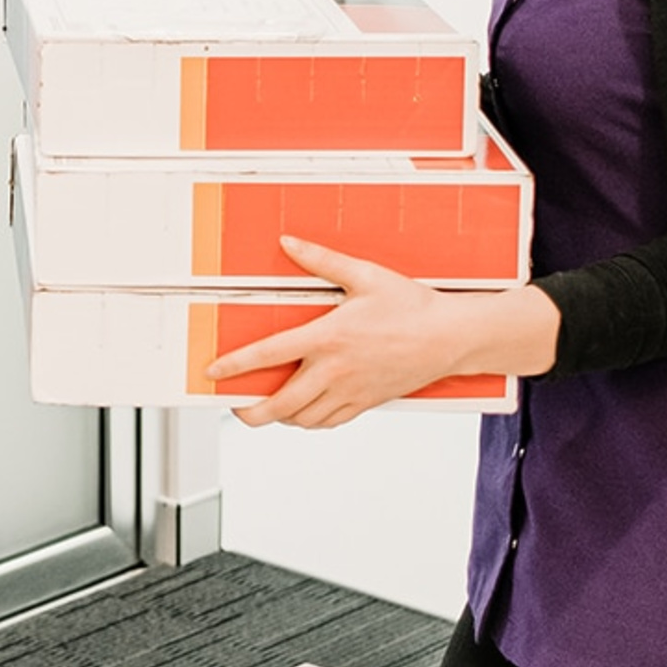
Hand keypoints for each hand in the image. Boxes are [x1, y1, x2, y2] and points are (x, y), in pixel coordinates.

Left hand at [207, 235, 528, 429]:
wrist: (452, 337)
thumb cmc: (412, 305)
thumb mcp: (365, 274)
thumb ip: (322, 260)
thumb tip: (288, 243)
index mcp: (329, 337)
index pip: (270, 354)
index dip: (237, 365)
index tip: (214, 371)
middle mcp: (336, 370)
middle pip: (282, 404)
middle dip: (251, 411)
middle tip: (235, 405)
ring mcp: (353, 391)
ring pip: (304, 419)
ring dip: (280, 417)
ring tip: (265, 406)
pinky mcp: (368, 402)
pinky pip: (331, 422)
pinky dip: (310, 421)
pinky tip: (304, 411)